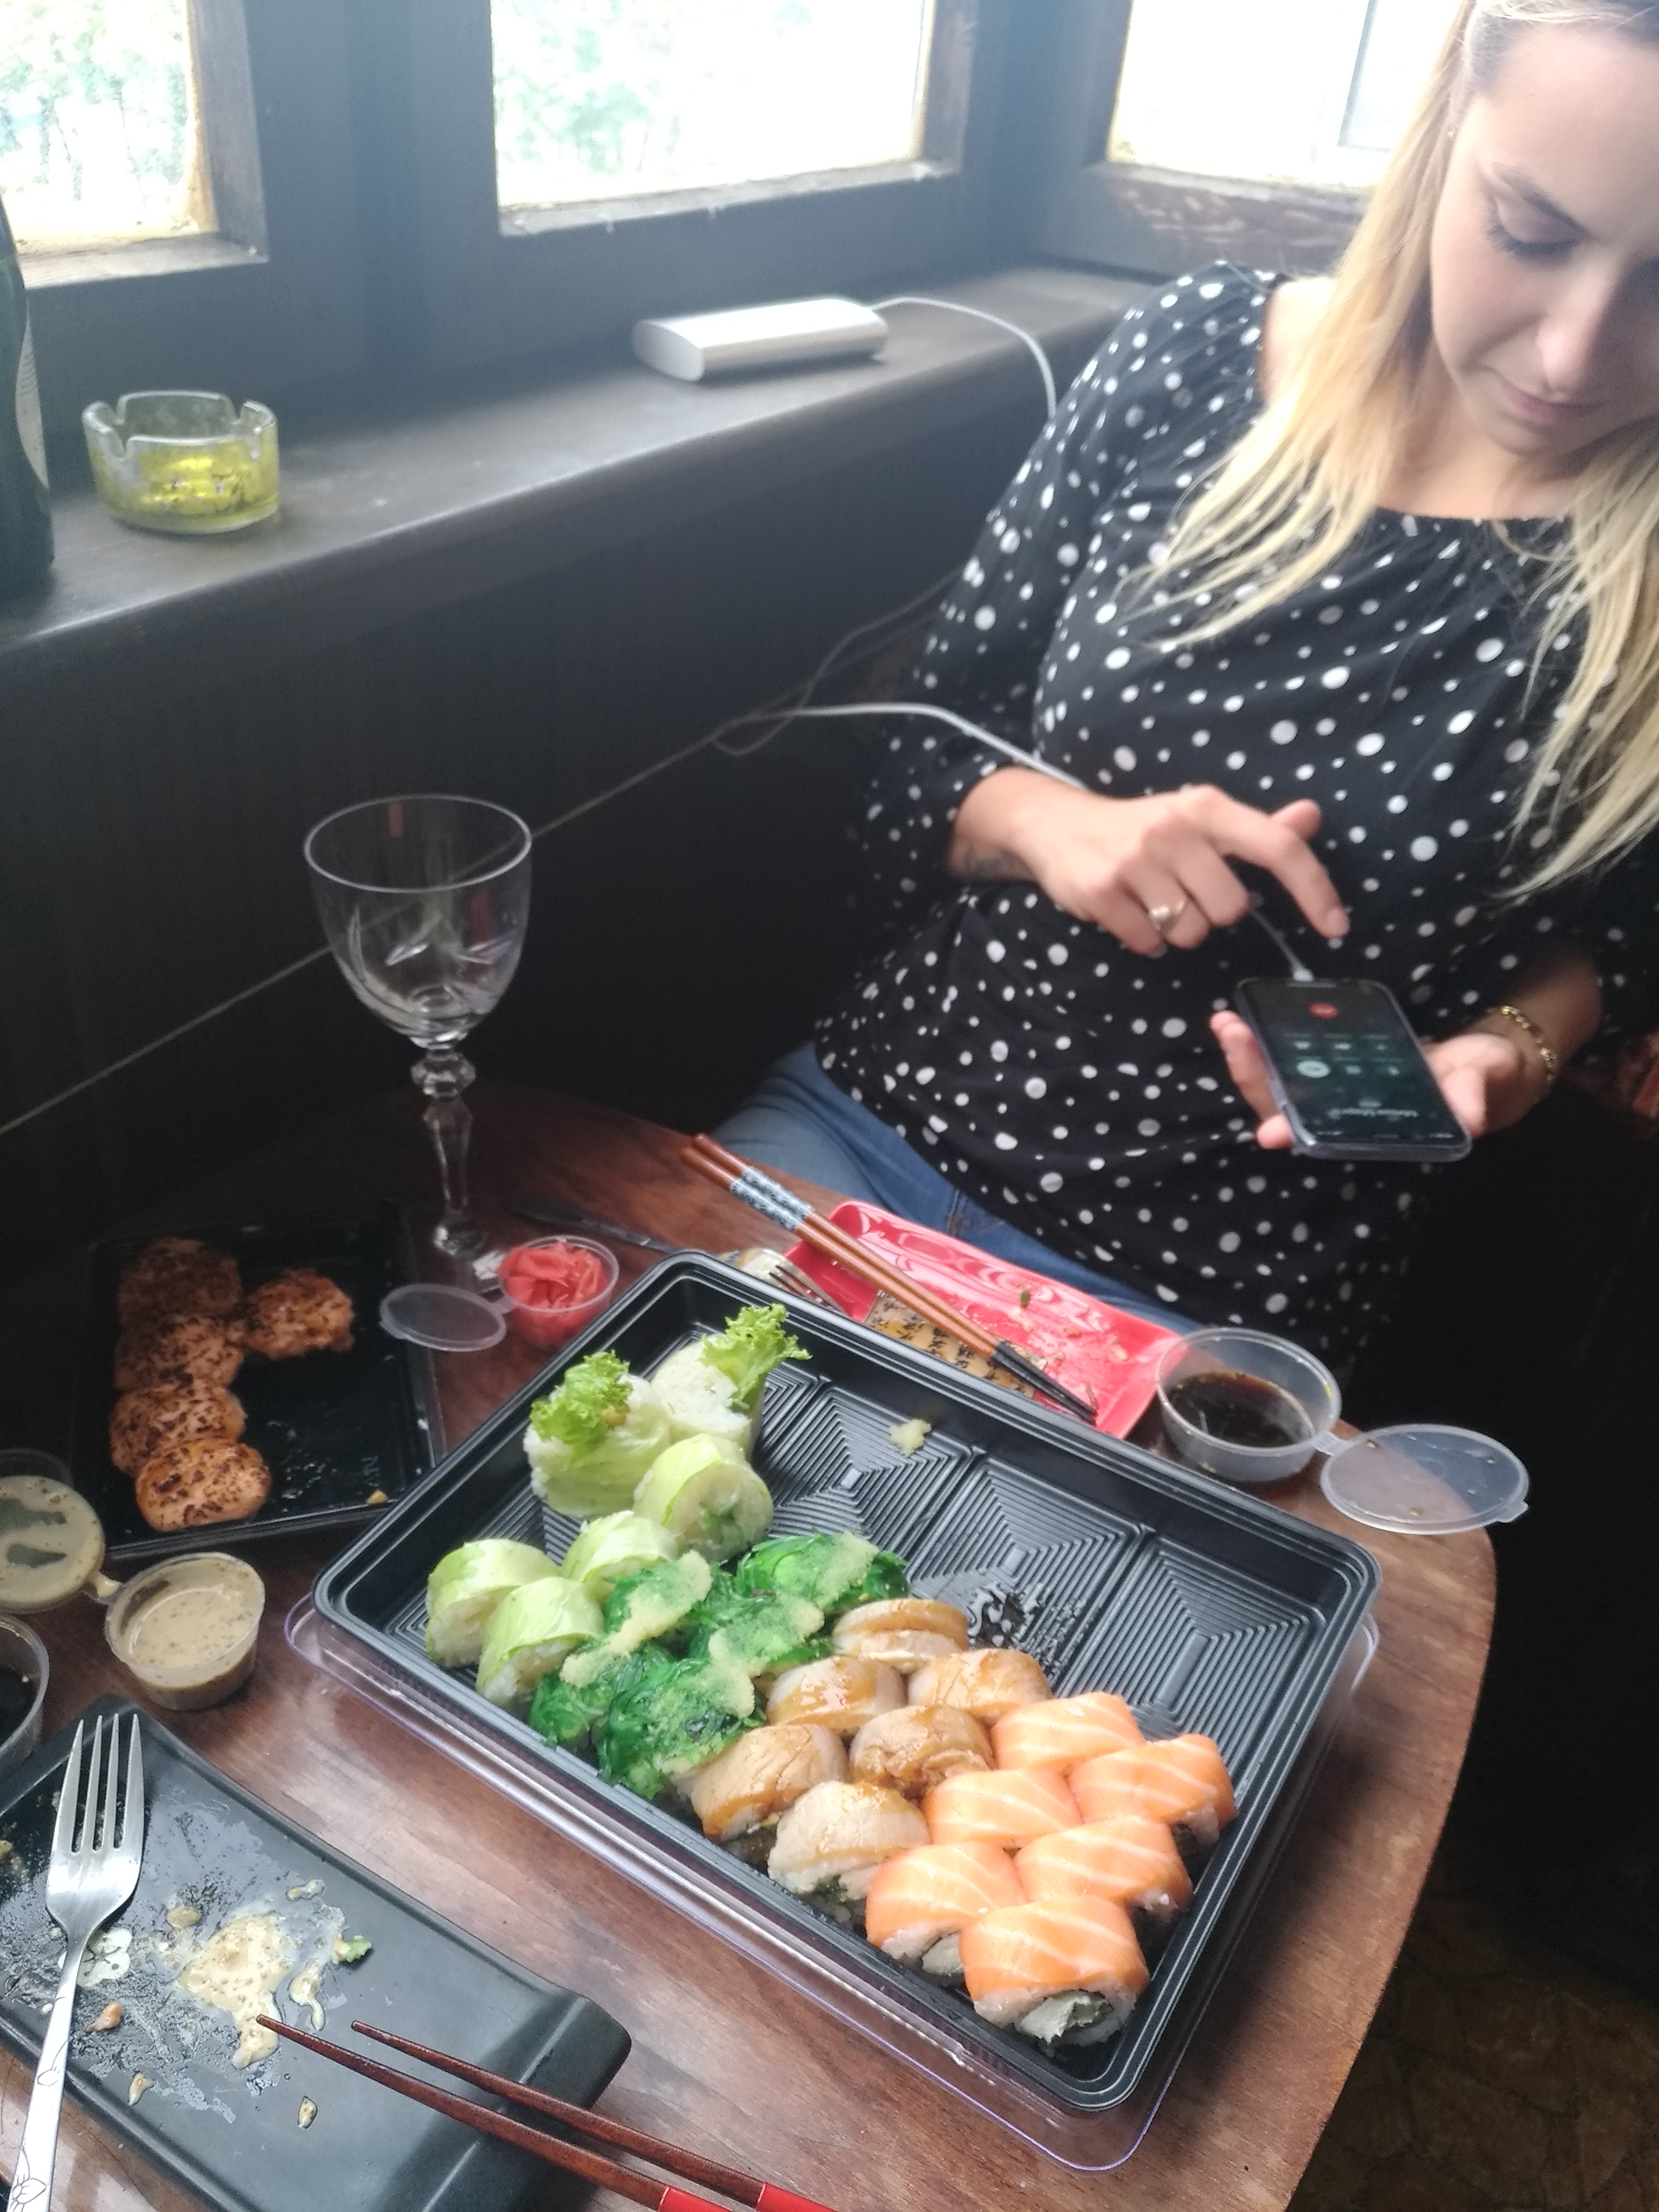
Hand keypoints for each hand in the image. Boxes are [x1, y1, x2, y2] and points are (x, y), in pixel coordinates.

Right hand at [950, 773, 1348, 955]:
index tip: (1336, 927)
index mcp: (1207, 807)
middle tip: (1185, 893)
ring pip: (1190, 931)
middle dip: (1213, 913)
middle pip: (1231, 908)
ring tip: (1154, 901)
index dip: (1314, 890)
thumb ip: (1258, 828)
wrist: (1056, 823)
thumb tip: (1311, 815)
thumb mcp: (1200, 818)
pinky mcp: (1102, 891)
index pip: (1278, 848)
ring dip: (1178, 929)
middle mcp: (1174, 828)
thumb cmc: (1143, 827)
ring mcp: (1134, 860)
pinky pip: (1148, 943)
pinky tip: (1129, 911)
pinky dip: (1143, 938)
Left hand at [1209, 1011, 1546, 1148]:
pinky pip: (1292, 1055)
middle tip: (1231, 1033)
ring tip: (1225, 1021)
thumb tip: (1469, 1118)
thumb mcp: (1484, 1079)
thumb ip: (1473, 1093)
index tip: (1267, 1133)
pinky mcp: (1335, 1062)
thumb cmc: (1485, 1077)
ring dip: (1250, 1055)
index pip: (1327, 1137)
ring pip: (1280, 1081)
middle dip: (1254, 1076)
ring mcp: (1336, 1089)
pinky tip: (1244, 1014)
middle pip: (1287, 1106)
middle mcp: (1347, 1114)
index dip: (1297, 1134)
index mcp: (1377, 1129)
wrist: (1485, 1063)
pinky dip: (1266, 1038)